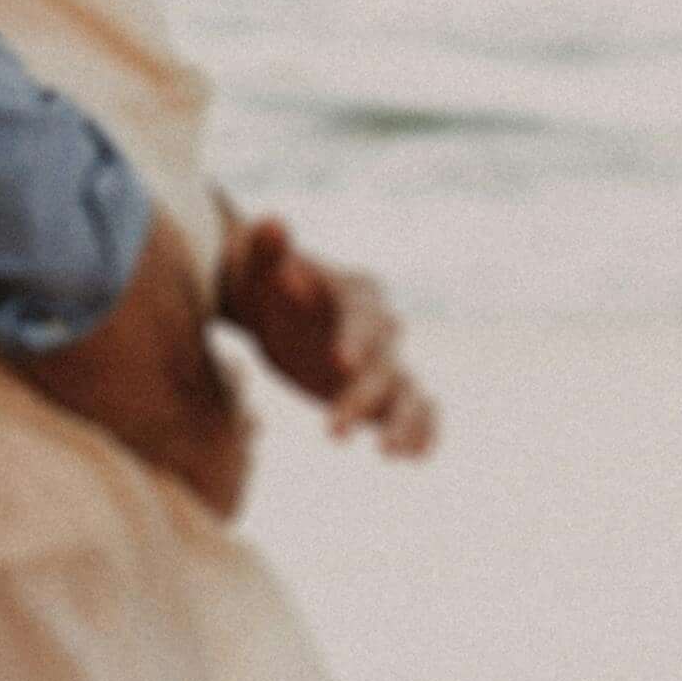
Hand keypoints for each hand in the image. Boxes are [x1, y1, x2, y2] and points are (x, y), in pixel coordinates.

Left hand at [217, 211, 436, 459]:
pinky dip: (423, 430)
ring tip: (388, 455)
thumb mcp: (259, 266)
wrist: (274, 301)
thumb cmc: (264, 280)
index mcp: (355, 294)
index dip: (355, 339)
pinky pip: (417, 409)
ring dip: (406, 423)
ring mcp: (384, 361)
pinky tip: (414, 457)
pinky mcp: (383, 389)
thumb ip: (268, 249)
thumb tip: (272, 223)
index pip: (362, 317)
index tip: (339, 363)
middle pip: (383, 364)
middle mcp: (379, 328)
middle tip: (332, 431)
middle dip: (362, 397)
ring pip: (409, 392)